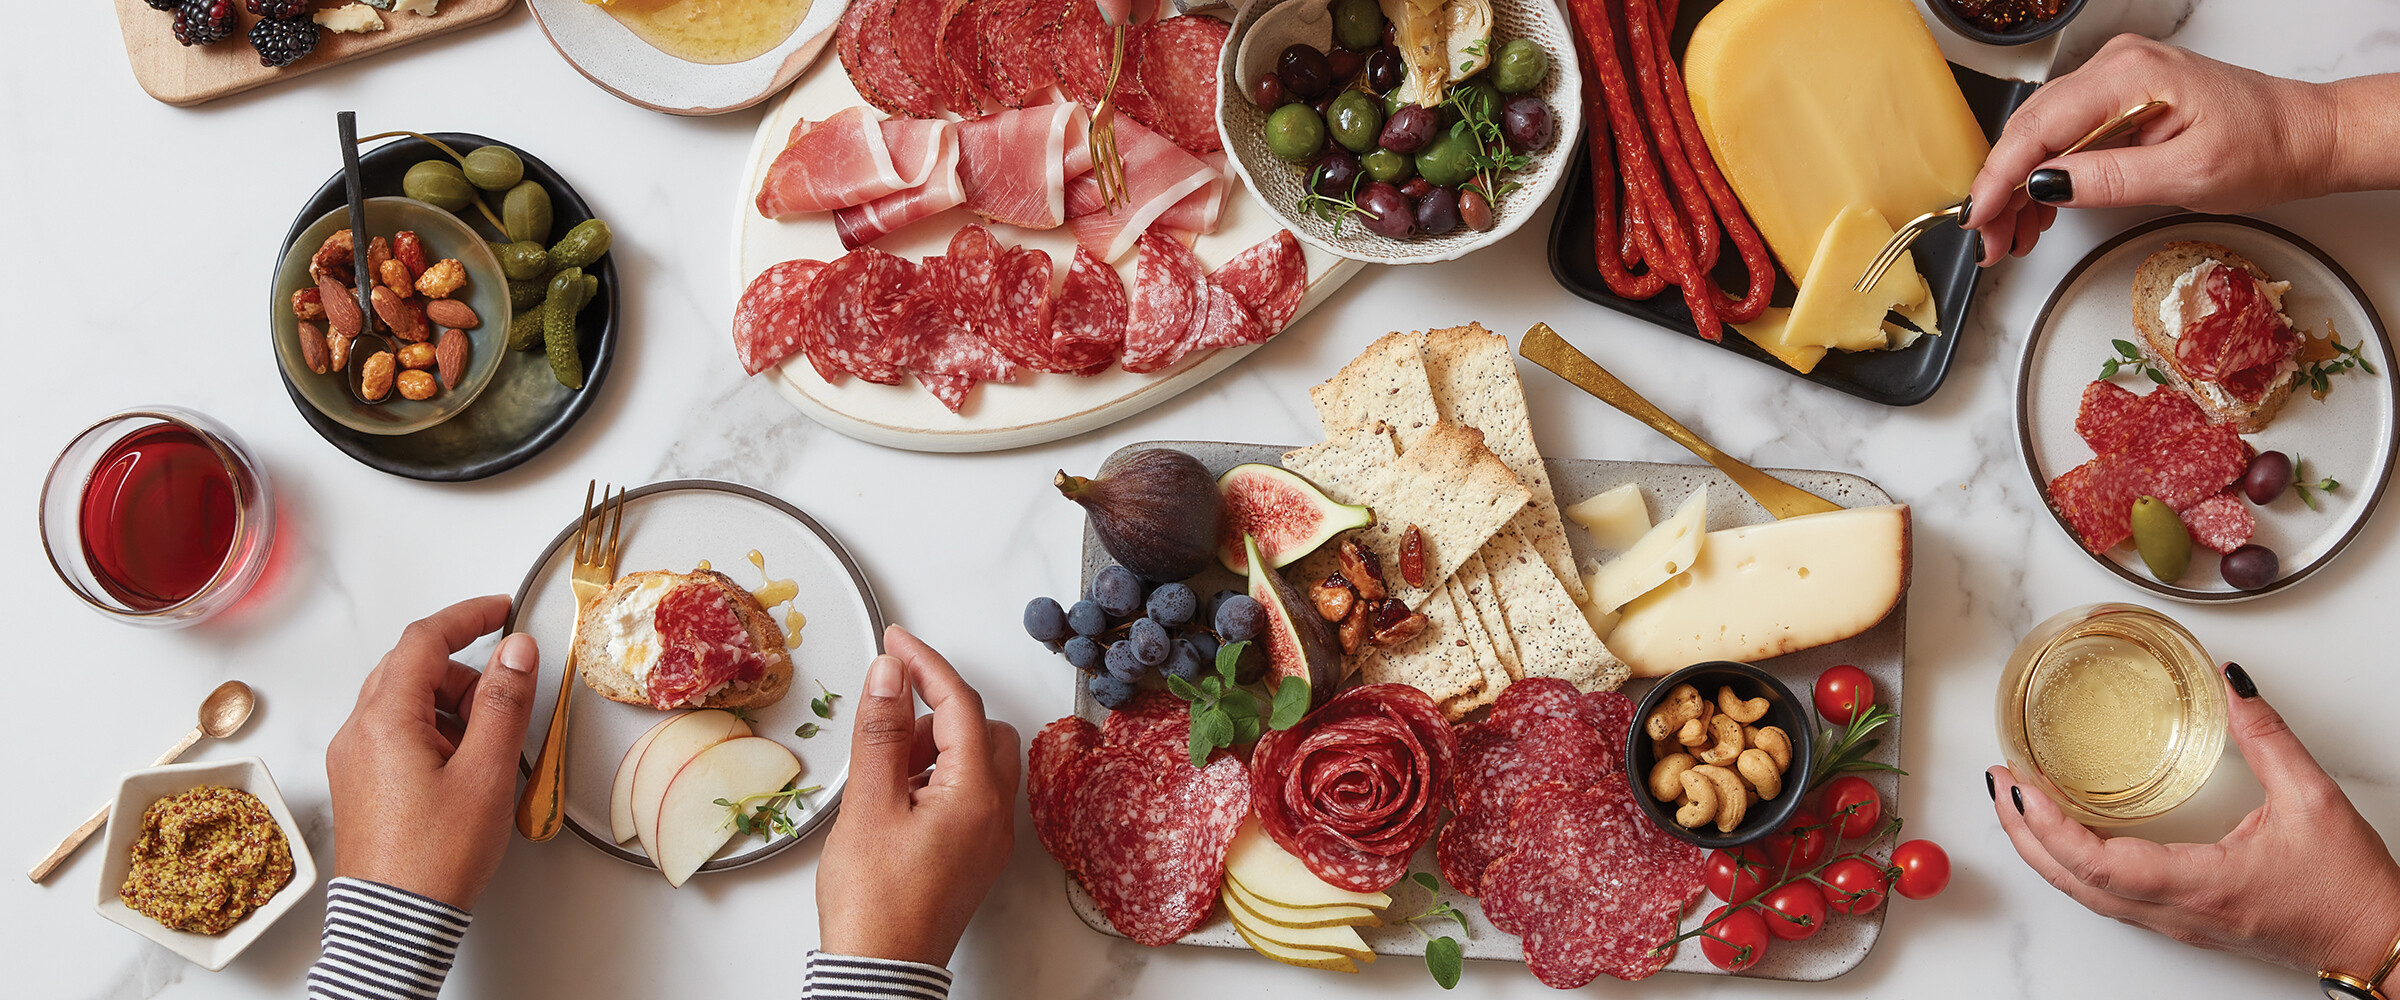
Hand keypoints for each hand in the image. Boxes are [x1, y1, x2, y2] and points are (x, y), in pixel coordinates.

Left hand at [325, 595, 538, 909]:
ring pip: (402, 702)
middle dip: (462, 672)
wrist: (395, 920)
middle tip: (504, 698)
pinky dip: (432, 733)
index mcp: (384, 719)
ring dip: (448, 706)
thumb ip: (503, 702)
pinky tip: (460, 768)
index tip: (501, 610)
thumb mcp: (485, 772)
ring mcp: (353, 758)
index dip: (466, 616)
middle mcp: (358, 732)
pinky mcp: (359, 783)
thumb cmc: (436, 855)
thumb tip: (515, 650)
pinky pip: (394, 733)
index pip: (423, 640)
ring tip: (485, 749)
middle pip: (411, 669)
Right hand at [818, 625, 1021, 966]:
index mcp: (976, 795)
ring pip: (977, 763)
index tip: (896, 641)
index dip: (926, 664)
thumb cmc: (875, 906)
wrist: (878, 973)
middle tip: (886, 716)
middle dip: (935, 711)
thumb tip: (890, 675)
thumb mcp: (868, 806)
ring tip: (882, 772)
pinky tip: (894, 799)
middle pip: (981, 729)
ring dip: (934, 748)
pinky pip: (967, 795)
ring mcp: (987, 839)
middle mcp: (995, 815)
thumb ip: (880, 733)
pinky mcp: (973, 857)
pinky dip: (936, 779)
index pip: (960, 704)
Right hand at [1965, 34, 2338, 263]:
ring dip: (2020, 187)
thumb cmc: (2265, 149)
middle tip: (1991, 242)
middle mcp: (2116, 67)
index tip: (1979, 218)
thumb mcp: (2188, 174)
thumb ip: (2110, 177)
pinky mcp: (2122, 98)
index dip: (1999, 176)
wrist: (2306, 135)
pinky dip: (2047, 174)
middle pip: (2031, 130)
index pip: (2038, 127)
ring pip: (2042, 135)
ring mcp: (2117, 80)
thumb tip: (2044, 183)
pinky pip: (2066, 134)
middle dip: (2001, 189)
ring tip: (2013, 238)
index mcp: (2130, 76)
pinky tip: (2040, 210)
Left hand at [1989, 663, 2399, 985]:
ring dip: (2044, 851)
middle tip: (2000, 783)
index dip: (2048, 826)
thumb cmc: (2349, 886)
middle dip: (2024, 834)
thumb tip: (2231, 682)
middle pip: (2073, 883)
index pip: (2096, 863)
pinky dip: (2074, 865)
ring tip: (2018, 803)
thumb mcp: (2312, 799)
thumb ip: (2268, 736)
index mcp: (2198, 883)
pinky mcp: (2184, 921)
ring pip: (2087, 895)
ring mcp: (2175, 922)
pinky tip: (2066, 835)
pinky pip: (2109, 898)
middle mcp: (2174, 911)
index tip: (2019, 787)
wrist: (2375, 942)